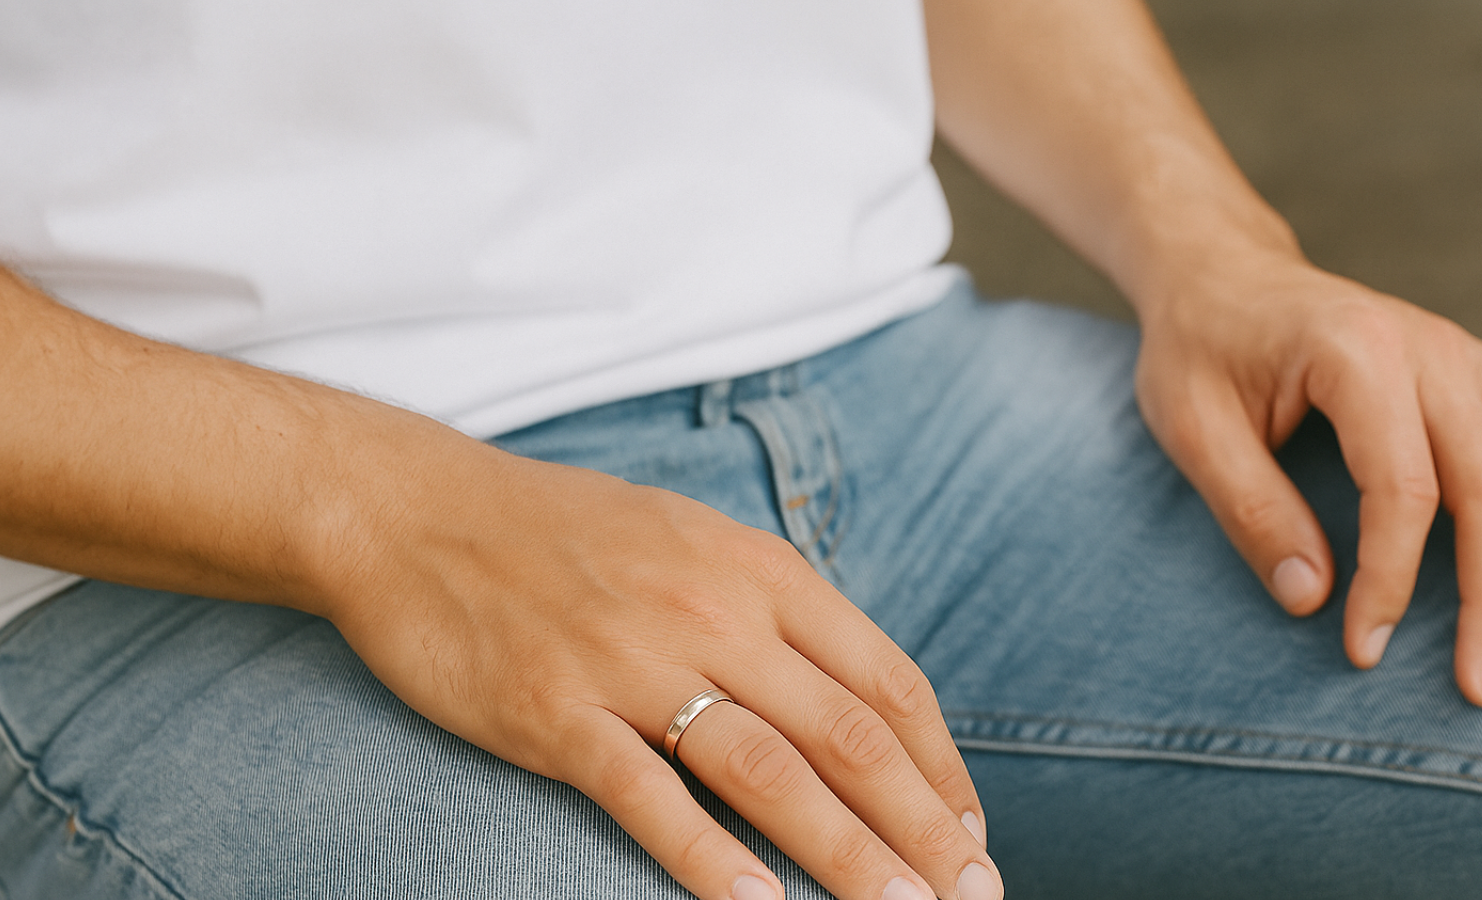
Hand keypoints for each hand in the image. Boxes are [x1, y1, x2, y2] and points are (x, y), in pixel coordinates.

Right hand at [318, 451, 1001, 899]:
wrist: (417, 508)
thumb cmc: (564, 531)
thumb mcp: (692, 540)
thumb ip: (772, 607)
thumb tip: (850, 692)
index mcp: (758, 569)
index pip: (884, 678)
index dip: (940, 765)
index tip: (969, 830)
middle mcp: (712, 611)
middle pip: (847, 735)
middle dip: (922, 827)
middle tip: (971, 898)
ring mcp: (633, 660)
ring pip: (768, 772)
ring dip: (846, 854)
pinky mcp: (553, 709)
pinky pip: (645, 794)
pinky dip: (708, 858)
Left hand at [1133, 251, 1481, 705]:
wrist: (1221, 273)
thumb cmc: (1198, 347)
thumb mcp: (1189, 425)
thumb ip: (1249, 508)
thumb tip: (1312, 599)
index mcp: (1353, 353)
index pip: (1402, 489)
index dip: (1392, 580)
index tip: (1363, 647)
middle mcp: (1426, 346)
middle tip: (1481, 683)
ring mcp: (1460, 349)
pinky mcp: (1474, 361)